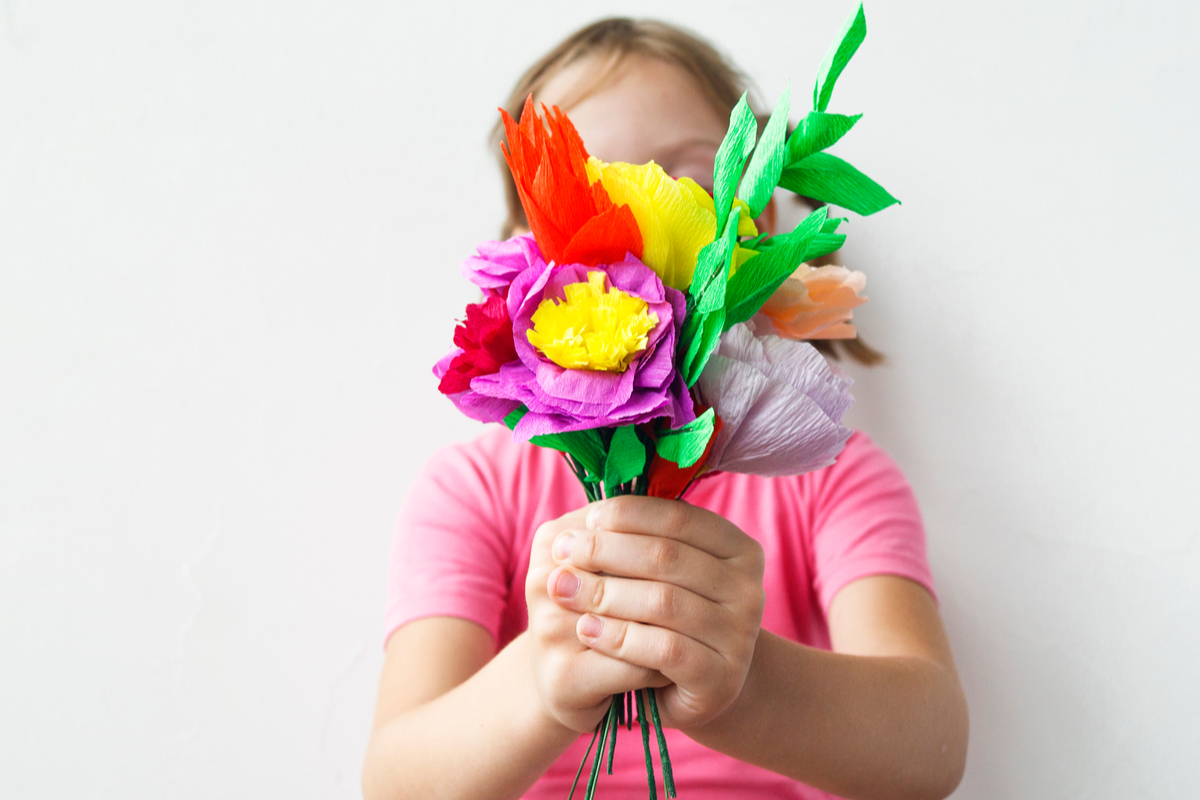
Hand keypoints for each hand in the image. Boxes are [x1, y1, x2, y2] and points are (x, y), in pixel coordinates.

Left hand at [546, 496, 765, 728]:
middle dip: (606, 551)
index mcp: (739, 549)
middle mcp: (750, 589)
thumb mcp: (661, 574)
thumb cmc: (668, 619)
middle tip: (563, 551)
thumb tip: (584, 524)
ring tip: (563, 590)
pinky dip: (619, 636)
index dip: (628, 515)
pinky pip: (664, 649)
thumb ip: (637, 541)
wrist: (693, 688)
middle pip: (667, 557)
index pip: (678, 518)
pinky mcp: (721, 678)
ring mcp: (740, 636)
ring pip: (664, 602)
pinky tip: (586, 629)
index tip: (586, 520)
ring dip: (605, 593)